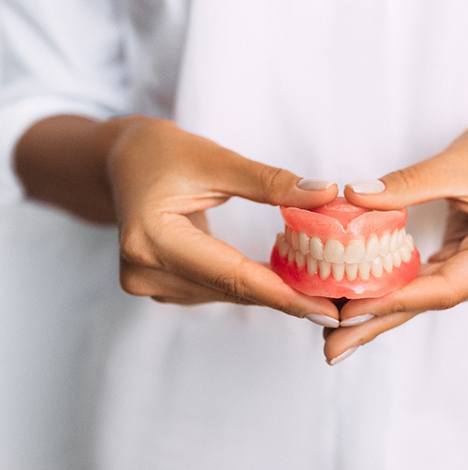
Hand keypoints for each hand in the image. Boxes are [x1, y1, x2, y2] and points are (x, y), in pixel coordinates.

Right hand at [105, 116, 338, 319]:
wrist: (120, 162)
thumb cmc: (161, 152)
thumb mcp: (216, 159)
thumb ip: (270, 182)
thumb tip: (325, 196)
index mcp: (152, 239)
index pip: (232, 275)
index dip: (284, 294)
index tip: (327, 309)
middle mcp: (144, 271)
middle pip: (232, 290)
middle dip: (287, 297)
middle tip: (337, 304)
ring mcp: (148, 284)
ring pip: (226, 294)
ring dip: (271, 291)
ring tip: (319, 290)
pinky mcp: (158, 285)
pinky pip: (216, 289)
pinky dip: (249, 284)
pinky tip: (282, 279)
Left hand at [323, 109, 467, 363]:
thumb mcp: (456, 162)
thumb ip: (405, 185)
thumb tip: (354, 197)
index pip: (444, 287)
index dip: (393, 300)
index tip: (347, 312)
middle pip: (431, 302)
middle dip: (378, 323)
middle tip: (332, 349)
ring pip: (425, 296)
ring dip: (381, 310)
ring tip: (337, 331)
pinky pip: (427, 280)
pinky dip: (395, 289)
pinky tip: (362, 300)